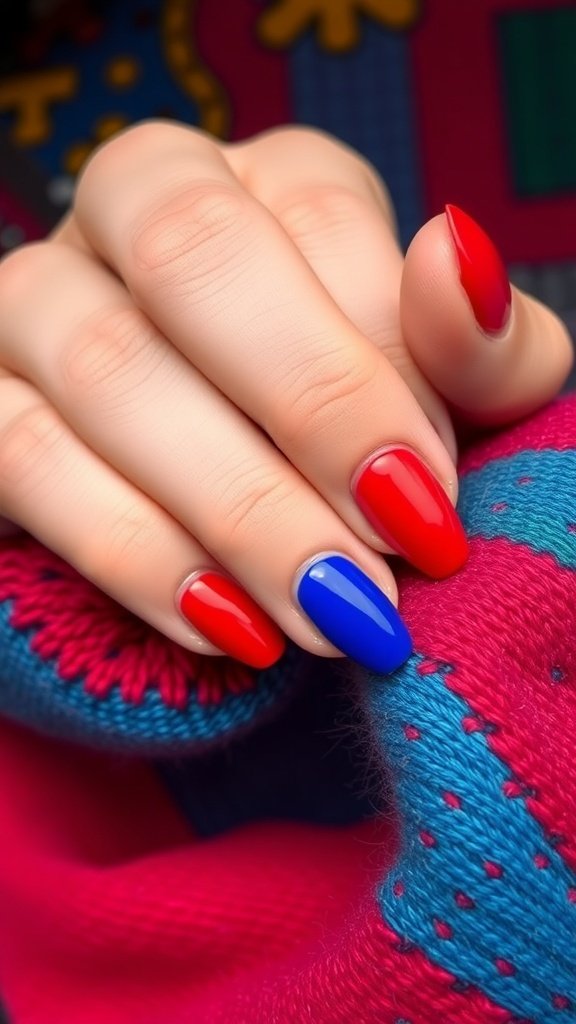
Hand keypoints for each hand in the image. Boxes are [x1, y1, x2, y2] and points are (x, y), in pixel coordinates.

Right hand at [0, 123, 570, 671]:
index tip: (433, 498)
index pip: (320, 219)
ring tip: (326, 615)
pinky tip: (226, 625)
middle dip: (307, 408)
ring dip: (232, 508)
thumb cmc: (353, 442)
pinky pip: (24, 461)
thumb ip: (474, 340)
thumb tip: (461, 261)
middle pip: (194, 255)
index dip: (385, 362)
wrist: (239, 514)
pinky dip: (132, 554)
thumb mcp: (444, 392)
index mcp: (263, 182)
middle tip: (388, 549)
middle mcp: (135, 210)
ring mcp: (38, 299)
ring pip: (104, 369)